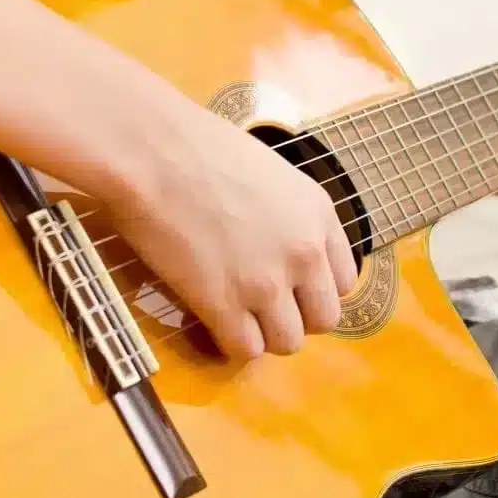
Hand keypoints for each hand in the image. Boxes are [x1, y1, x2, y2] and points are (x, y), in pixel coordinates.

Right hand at [100, 100, 356, 361]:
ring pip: (288, 342)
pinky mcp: (224, 305)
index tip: (288, 284)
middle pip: (324, 318)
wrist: (152, 153)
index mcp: (319, 214)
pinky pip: (245, 350)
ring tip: (234, 313)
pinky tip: (210, 320)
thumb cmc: (198, 146)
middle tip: (260, 303)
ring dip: (263, 333)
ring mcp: (267, 282)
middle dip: (294, 316)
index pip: (345, 280)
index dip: (314, 287)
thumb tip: (276, 244)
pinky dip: (229, 343)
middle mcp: (304, 252)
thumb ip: (285, 214)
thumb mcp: (268, 173)